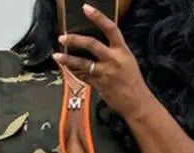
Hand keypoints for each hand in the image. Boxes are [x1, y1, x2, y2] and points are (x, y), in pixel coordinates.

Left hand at [54, 3, 151, 118]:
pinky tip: (67, 69)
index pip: (110, 28)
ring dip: (68, 60)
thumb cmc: (133, 82)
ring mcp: (105, 73)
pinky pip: (83, 76)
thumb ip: (114, 51)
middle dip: (75, 40)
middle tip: (63, 37)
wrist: (136, 102)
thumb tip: (100, 44)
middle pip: (91, 44)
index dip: (98, 17)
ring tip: (57, 56)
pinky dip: (75, 72)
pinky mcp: (99, 85)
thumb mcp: (128, 60)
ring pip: (83, 63)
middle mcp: (113, 59)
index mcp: (122, 50)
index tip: (86, 8)